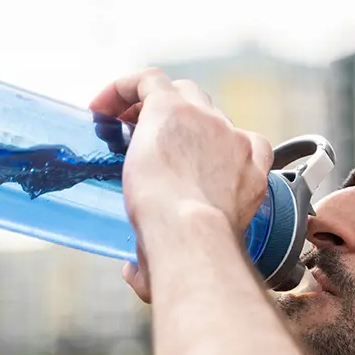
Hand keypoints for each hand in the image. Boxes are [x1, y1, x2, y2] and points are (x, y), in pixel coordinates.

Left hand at [89, 69, 273, 301]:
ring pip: (180, 93)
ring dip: (153, 105)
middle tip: (148, 144)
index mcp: (252, 174)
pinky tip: (102, 108)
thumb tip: (134, 273)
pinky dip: (123, 88)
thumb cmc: (201, 253)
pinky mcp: (171, 107)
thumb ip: (165, 263)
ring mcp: (205, 120)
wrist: (195, 235)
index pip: (242, 146)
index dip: (215, 149)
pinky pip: (148, 81)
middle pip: (208, 115)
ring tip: (123, 125)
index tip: (188, 163)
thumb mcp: (194, 257)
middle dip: (182, 126)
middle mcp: (234, 141)